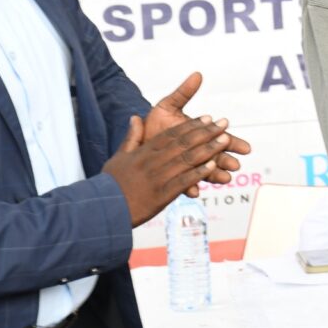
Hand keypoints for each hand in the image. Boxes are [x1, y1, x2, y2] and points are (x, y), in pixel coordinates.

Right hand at [103, 114, 232, 225]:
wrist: (102, 210)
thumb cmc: (110, 184)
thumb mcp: (119, 157)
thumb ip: (132, 137)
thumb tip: (136, 117)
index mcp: (144, 152)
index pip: (172, 134)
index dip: (192, 125)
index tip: (208, 117)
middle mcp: (153, 161)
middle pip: (184, 143)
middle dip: (207, 132)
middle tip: (225, 122)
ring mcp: (158, 178)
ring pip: (187, 159)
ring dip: (209, 148)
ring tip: (226, 139)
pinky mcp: (161, 195)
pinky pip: (183, 181)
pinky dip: (198, 173)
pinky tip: (213, 165)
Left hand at [143, 72, 251, 195]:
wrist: (136, 138)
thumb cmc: (155, 121)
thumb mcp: (168, 105)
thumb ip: (184, 92)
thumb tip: (197, 74)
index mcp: (198, 134)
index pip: (220, 138)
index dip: (233, 143)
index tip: (246, 148)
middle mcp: (195, 151)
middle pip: (216, 156)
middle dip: (226, 161)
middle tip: (236, 166)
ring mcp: (185, 164)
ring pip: (204, 171)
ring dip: (214, 176)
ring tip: (224, 179)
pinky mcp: (173, 176)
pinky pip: (183, 184)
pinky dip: (190, 188)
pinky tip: (195, 191)